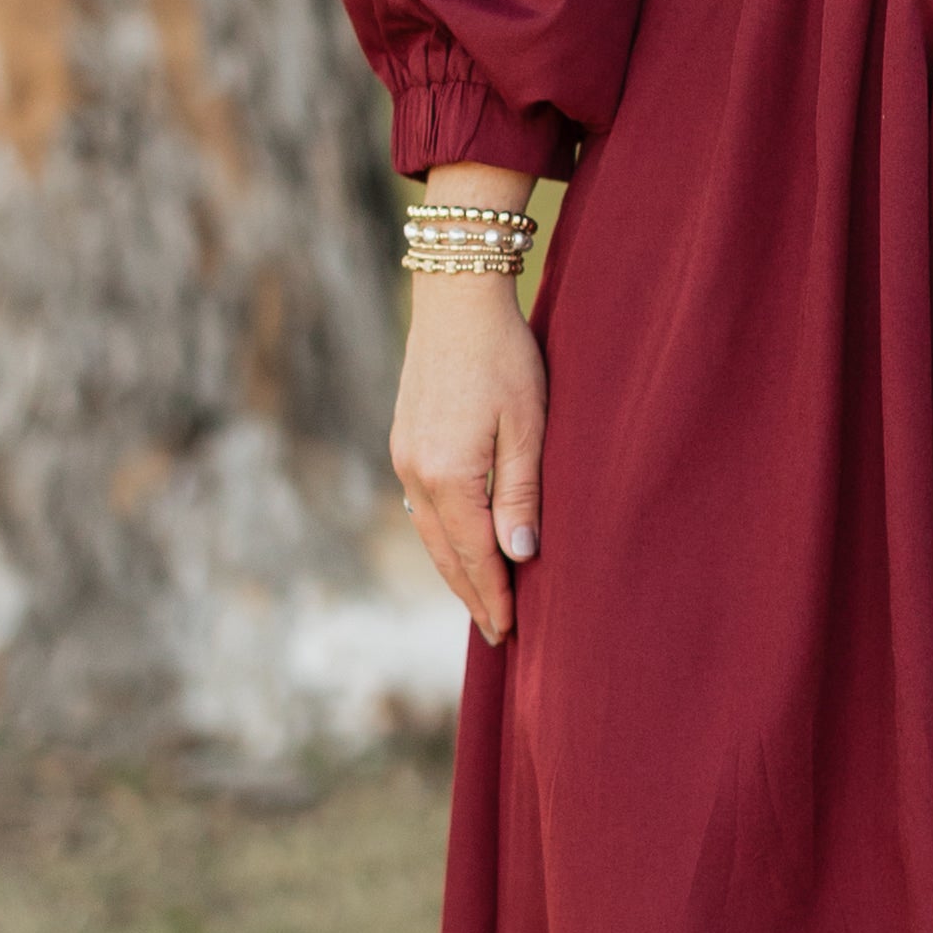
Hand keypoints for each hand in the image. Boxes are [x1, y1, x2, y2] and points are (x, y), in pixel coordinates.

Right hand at [392, 278, 548, 643]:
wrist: (456, 298)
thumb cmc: (505, 356)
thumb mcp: (528, 427)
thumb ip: (521, 495)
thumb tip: (519, 559)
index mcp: (448, 476)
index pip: (475, 556)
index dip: (495, 596)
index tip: (510, 633)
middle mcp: (416, 474)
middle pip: (446, 554)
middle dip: (473, 595)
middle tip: (498, 634)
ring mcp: (404, 457)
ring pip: (431, 532)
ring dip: (456, 569)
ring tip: (481, 600)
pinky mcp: (404, 442)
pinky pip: (423, 507)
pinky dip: (444, 537)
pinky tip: (460, 545)